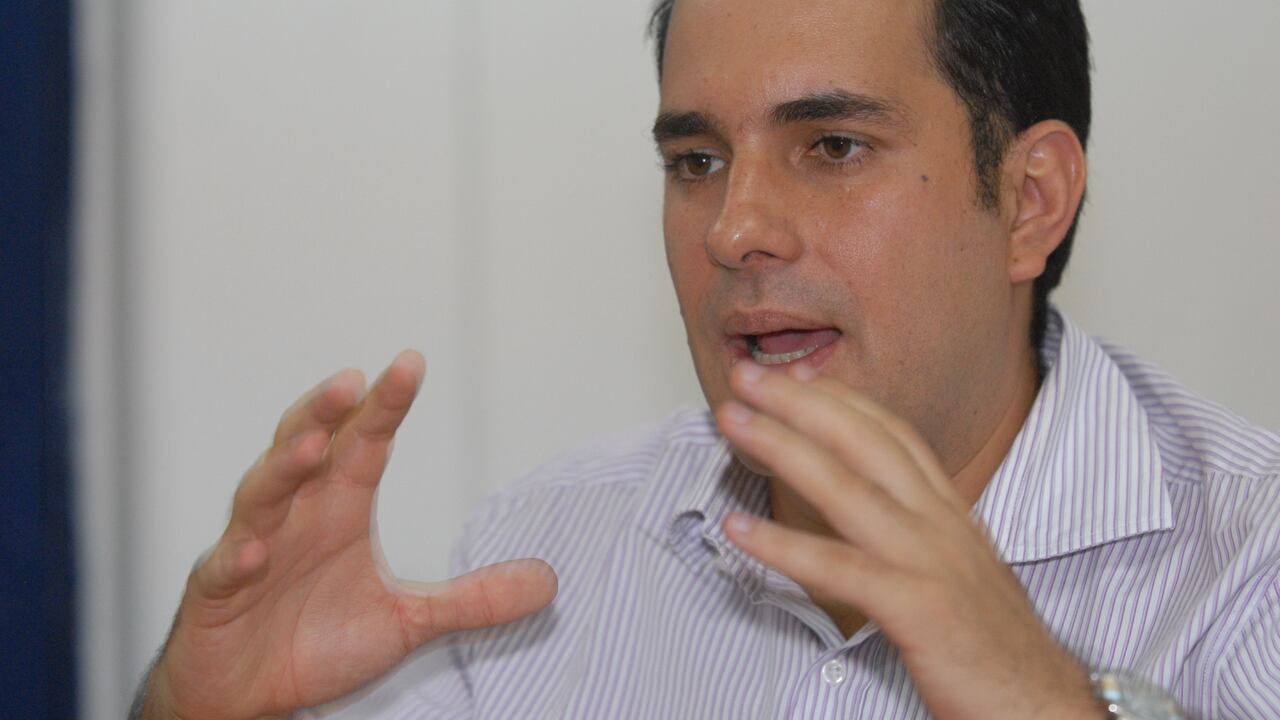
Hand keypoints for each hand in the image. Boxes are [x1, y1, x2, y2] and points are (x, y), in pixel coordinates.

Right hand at [140, 352, 556, 719]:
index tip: (412, 361)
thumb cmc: (312, 640)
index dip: (385, 404)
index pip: (365, 443)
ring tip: (311, 446)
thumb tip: (549, 581)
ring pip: (262, 497)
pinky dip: (237, 559)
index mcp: (339, 508)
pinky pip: (223, 569)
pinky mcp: (216, 595)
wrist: (244, 697)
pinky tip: (253, 551)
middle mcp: (295, 516)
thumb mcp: (407, 622)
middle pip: (305, 448)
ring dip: (283, 469)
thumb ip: (473, 599)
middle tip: (353, 380)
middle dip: (325, 413)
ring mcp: (251, 550)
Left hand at [715, 362, 1098, 719]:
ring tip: (732, 421)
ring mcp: (930, 562)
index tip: (794, 373)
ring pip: (846, 487)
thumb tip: (872, 516)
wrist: (1046, 707)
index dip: (839, 398)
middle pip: (863, 440)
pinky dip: (783, 546)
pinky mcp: (919, 610)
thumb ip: (917, 538)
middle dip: (799, 400)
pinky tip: (737, 529)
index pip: (892, 434)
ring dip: (781, 446)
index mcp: (950, 514)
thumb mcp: (957, 573)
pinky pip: (840, 569)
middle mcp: (941, 525)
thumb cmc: (996, 648)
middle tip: (745, 374)